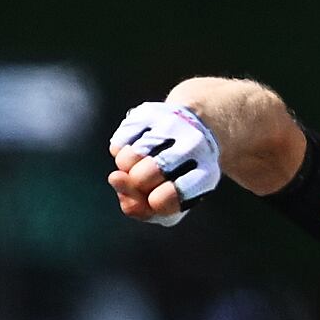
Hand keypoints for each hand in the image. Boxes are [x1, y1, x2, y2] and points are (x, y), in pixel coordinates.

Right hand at [107, 100, 222, 224]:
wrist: (196, 127)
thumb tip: (114, 179)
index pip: (167, 197)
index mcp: (205, 174)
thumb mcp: (174, 202)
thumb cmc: (181, 176)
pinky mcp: (150, 111)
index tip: (157, 198)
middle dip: (137, 185)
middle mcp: (192, 145)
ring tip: (140, 165)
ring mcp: (170, 124)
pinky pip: (119, 142)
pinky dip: (120, 151)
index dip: (154, 202)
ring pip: (126, 159)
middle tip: (148, 179)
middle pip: (141, 177)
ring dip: (125, 169)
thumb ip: (143, 208)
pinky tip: (136, 148)